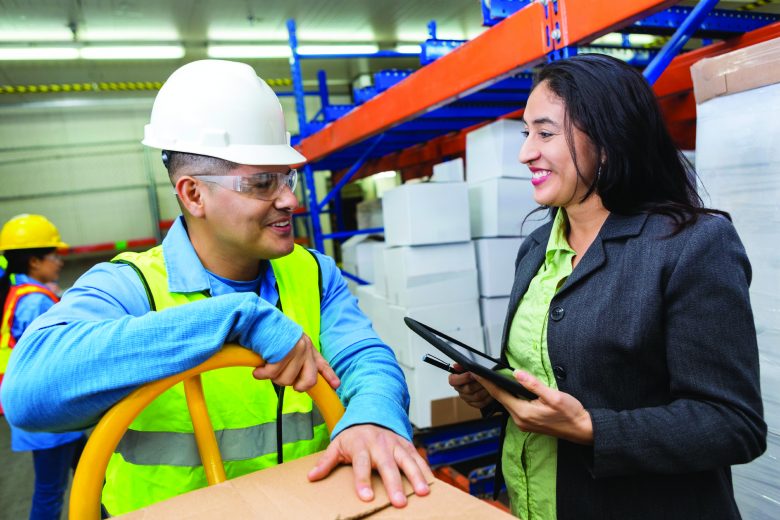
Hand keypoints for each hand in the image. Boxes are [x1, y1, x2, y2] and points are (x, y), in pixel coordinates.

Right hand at [252, 334, 339, 391]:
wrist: (255, 318)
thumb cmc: (267, 335)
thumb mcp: (286, 346)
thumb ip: (295, 361)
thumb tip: (297, 383)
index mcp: (307, 346)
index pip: (322, 364)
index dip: (329, 376)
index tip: (336, 385)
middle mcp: (305, 347)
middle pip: (309, 380)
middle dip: (295, 385)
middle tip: (280, 377)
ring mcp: (296, 349)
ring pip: (288, 380)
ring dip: (273, 377)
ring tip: (266, 366)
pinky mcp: (283, 351)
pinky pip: (273, 373)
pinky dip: (262, 374)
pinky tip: (258, 370)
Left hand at [307, 424, 432, 506]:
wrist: (372, 412)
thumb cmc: (353, 435)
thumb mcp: (337, 445)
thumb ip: (326, 461)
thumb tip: (311, 477)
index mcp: (361, 445)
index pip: (361, 464)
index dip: (363, 480)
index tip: (366, 497)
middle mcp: (380, 444)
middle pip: (387, 465)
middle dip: (394, 484)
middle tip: (399, 502)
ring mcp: (395, 444)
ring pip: (407, 460)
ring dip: (416, 476)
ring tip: (422, 493)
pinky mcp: (407, 445)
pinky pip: (417, 457)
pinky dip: (425, 469)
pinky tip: (431, 483)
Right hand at [448, 364, 494, 408]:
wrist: (483, 379)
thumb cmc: (475, 372)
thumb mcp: (469, 366)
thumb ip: (462, 365)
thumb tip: (456, 366)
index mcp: (455, 380)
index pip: (453, 381)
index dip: (463, 377)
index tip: (472, 373)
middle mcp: (459, 390)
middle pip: (468, 389)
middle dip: (479, 382)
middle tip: (486, 377)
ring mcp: (466, 398)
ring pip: (476, 396)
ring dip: (485, 389)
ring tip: (491, 384)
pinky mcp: (474, 404)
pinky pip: (481, 403)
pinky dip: (488, 397)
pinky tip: (492, 391)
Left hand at [473, 370, 592, 444]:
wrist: (582, 430)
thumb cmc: (570, 413)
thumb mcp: (553, 396)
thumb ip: (533, 385)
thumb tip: (517, 374)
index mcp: (524, 413)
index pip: (499, 394)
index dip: (486, 382)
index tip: (475, 373)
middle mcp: (520, 420)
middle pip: (500, 399)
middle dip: (489, 386)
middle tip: (479, 372)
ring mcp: (523, 423)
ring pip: (506, 403)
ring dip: (499, 392)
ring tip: (489, 378)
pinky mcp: (527, 423)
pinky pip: (513, 408)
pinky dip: (508, 398)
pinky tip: (507, 390)